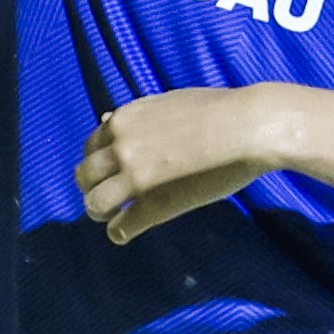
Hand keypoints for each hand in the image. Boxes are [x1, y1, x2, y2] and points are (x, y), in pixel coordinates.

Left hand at [78, 85, 289, 243]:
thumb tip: (106, 120)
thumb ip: (136, 114)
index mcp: (123, 121)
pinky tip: (127, 232)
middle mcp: (120, 148)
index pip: (91, 147)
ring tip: (114, 216)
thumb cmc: (218, 110)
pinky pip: (121, 228)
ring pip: (95, 204)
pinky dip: (119, 233)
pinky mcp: (154, 205)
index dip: (100, 162)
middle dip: (94, 187)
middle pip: (85, 176)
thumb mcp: (167, 101)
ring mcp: (135, 178)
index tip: (111, 172)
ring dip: (101, 211)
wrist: (247, 128)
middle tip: (110, 197)